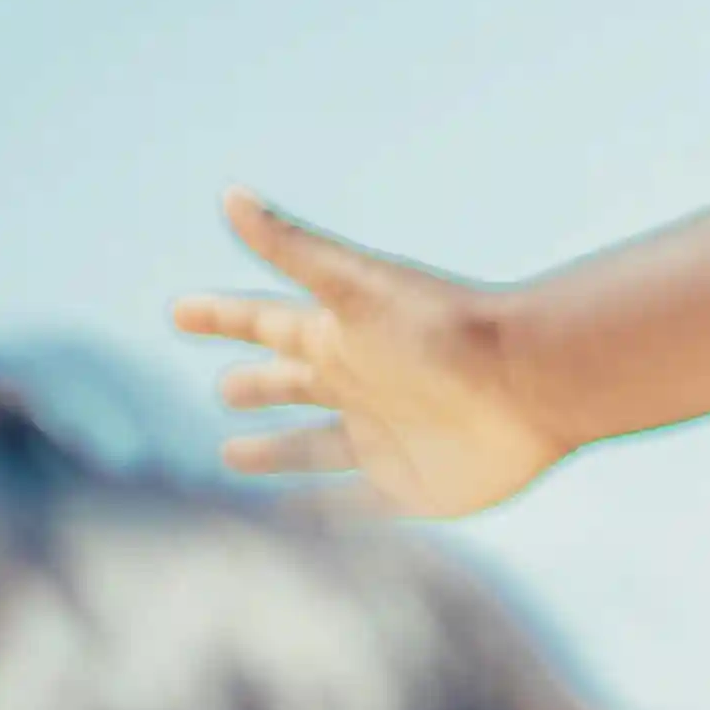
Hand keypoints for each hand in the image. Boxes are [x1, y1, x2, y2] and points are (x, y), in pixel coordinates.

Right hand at [168, 191, 565, 515]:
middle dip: (257, 385)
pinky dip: (321, 511)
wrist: (531, 382)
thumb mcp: (355, 287)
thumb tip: (230, 193)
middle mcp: (359, 384)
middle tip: (222, 389)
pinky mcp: (411, 487)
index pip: (265, 323)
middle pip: (293, 385)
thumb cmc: (442, 330)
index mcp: (341, 336)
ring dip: (275, 451)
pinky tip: (294, 516)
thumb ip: (291, 249)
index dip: (222, 318)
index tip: (178, 312)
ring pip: (313, 448)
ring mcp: (384, 438)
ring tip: (231, 453)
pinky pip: (355, 505)